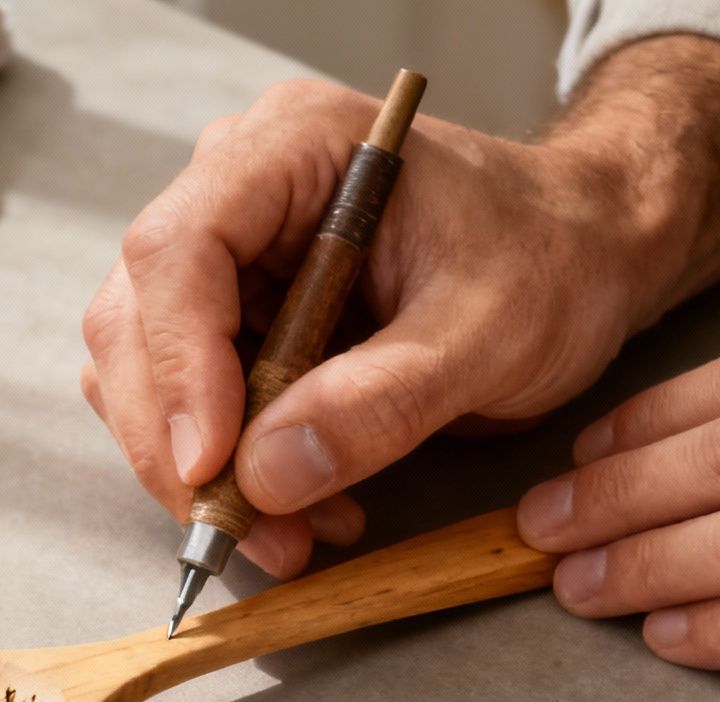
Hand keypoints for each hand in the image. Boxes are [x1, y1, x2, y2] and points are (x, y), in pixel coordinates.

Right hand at [80, 79, 663, 576]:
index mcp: (292, 148)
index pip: (177, 249)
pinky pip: (183, 403)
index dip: (176, 364)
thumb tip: (265, 476)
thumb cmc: (553, 258)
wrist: (585, 252)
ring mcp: (226, 254)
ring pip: (140, 371)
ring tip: (296, 531)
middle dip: (178, 443)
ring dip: (197, 470)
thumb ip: (383, 400)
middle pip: (135, 320)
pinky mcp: (232, 315)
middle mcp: (234, 189)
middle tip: (249, 534)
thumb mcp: (493, 334)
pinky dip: (225, 471)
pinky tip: (300, 504)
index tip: (214, 465)